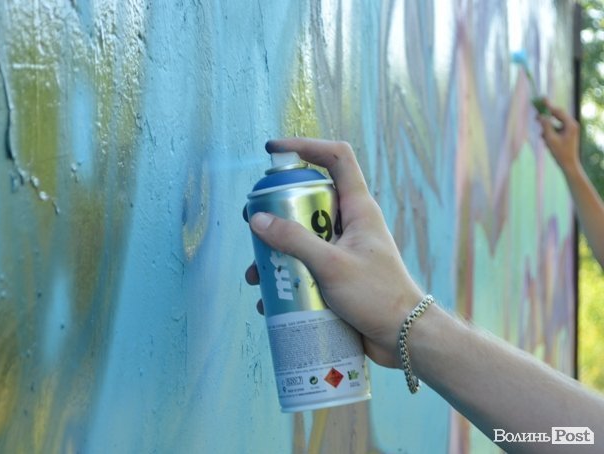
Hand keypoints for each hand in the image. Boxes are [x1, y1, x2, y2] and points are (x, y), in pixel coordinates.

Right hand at [244, 138, 424, 367]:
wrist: (403, 338)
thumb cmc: (377, 296)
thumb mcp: (331, 265)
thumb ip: (295, 241)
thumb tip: (258, 219)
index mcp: (358, 209)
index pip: (336, 159)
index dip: (307, 146)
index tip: (274, 152)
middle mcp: (349, 224)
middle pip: (308, 201)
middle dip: (276, 213)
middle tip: (252, 225)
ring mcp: (342, 251)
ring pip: (301, 239)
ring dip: (275, 254)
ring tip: (256, 277)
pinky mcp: (336, 276)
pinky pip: (304, 268)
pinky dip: (285, 279)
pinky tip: (269, 302)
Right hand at [537, 99, 580, 174]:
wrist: (568, 164)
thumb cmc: (560, 152)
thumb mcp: (551, 139)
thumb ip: (546, 126)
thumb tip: (541, 116)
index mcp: (570, 124)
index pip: (558, 111)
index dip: (549, 106)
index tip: (541, 99)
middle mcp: (571, 124)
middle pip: (557, 115)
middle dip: (546, 117)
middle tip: (536, 117)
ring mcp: (569, 129)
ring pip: (555, 123)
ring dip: (547, 128)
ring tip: (543, 138)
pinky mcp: (566, 134)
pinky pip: (556, 129)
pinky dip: (549, 133)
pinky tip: (546, 141)